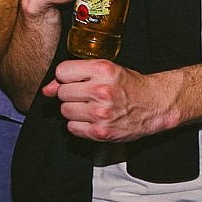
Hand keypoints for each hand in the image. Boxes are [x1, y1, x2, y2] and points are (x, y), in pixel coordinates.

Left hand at [42, 60, 179, 140]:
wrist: (154, 105)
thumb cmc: (128, 85)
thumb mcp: (105, 70)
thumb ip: (74, 76)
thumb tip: (46, 89)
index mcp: (102, 69)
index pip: (62, 72)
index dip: (67, 77)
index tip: (77, 80)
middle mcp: (101, 90)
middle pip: (62, 93)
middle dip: (71, 94)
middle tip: (87, 95)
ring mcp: (100, 113)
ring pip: (65, 111)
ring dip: (74, 110)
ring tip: (91, 107)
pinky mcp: (101, 132)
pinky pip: (72, 128)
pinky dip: (78, 125)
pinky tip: (92, 120)